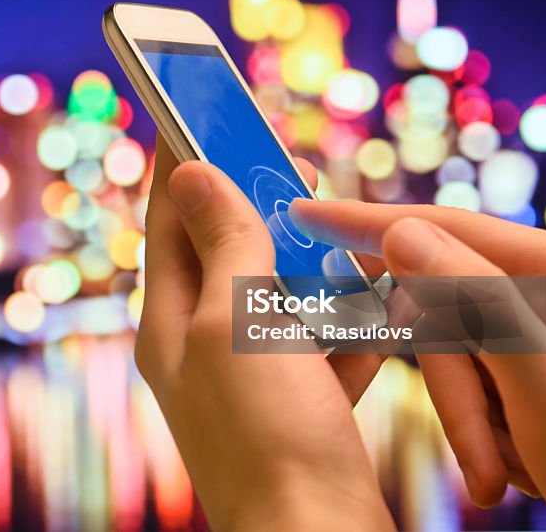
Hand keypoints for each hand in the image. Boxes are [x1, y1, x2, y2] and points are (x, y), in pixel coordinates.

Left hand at [136, 136, 394, 530]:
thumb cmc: (267, 431)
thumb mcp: (236, 322)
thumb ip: (222, 244)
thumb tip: (189, 173)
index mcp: (169, 324)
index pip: (168, 222)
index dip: (184, 165)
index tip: (198, 113)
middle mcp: (202, 348)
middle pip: (225, 254)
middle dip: (258, 208)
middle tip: (290, 164)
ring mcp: (250, 379)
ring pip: (278, 297)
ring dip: (310, 262)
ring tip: (336, 229)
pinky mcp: (298, 405)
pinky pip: (322, 347)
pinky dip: (348, 323)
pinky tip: (377, 305)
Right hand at [289, 197, 545, 529]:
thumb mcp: (543, 385)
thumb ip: (474, 300)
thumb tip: (401, 231)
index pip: (443, 228)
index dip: (368, 223)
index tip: (305, 211)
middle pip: (444, 308)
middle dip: (453, 389)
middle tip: (484, 458)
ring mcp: (539, 323)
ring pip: (452, 352)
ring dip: (470, 420)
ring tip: (509, 473)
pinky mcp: (528, 361)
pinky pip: (470, 380)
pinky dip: (481, 428)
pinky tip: (517, 463)